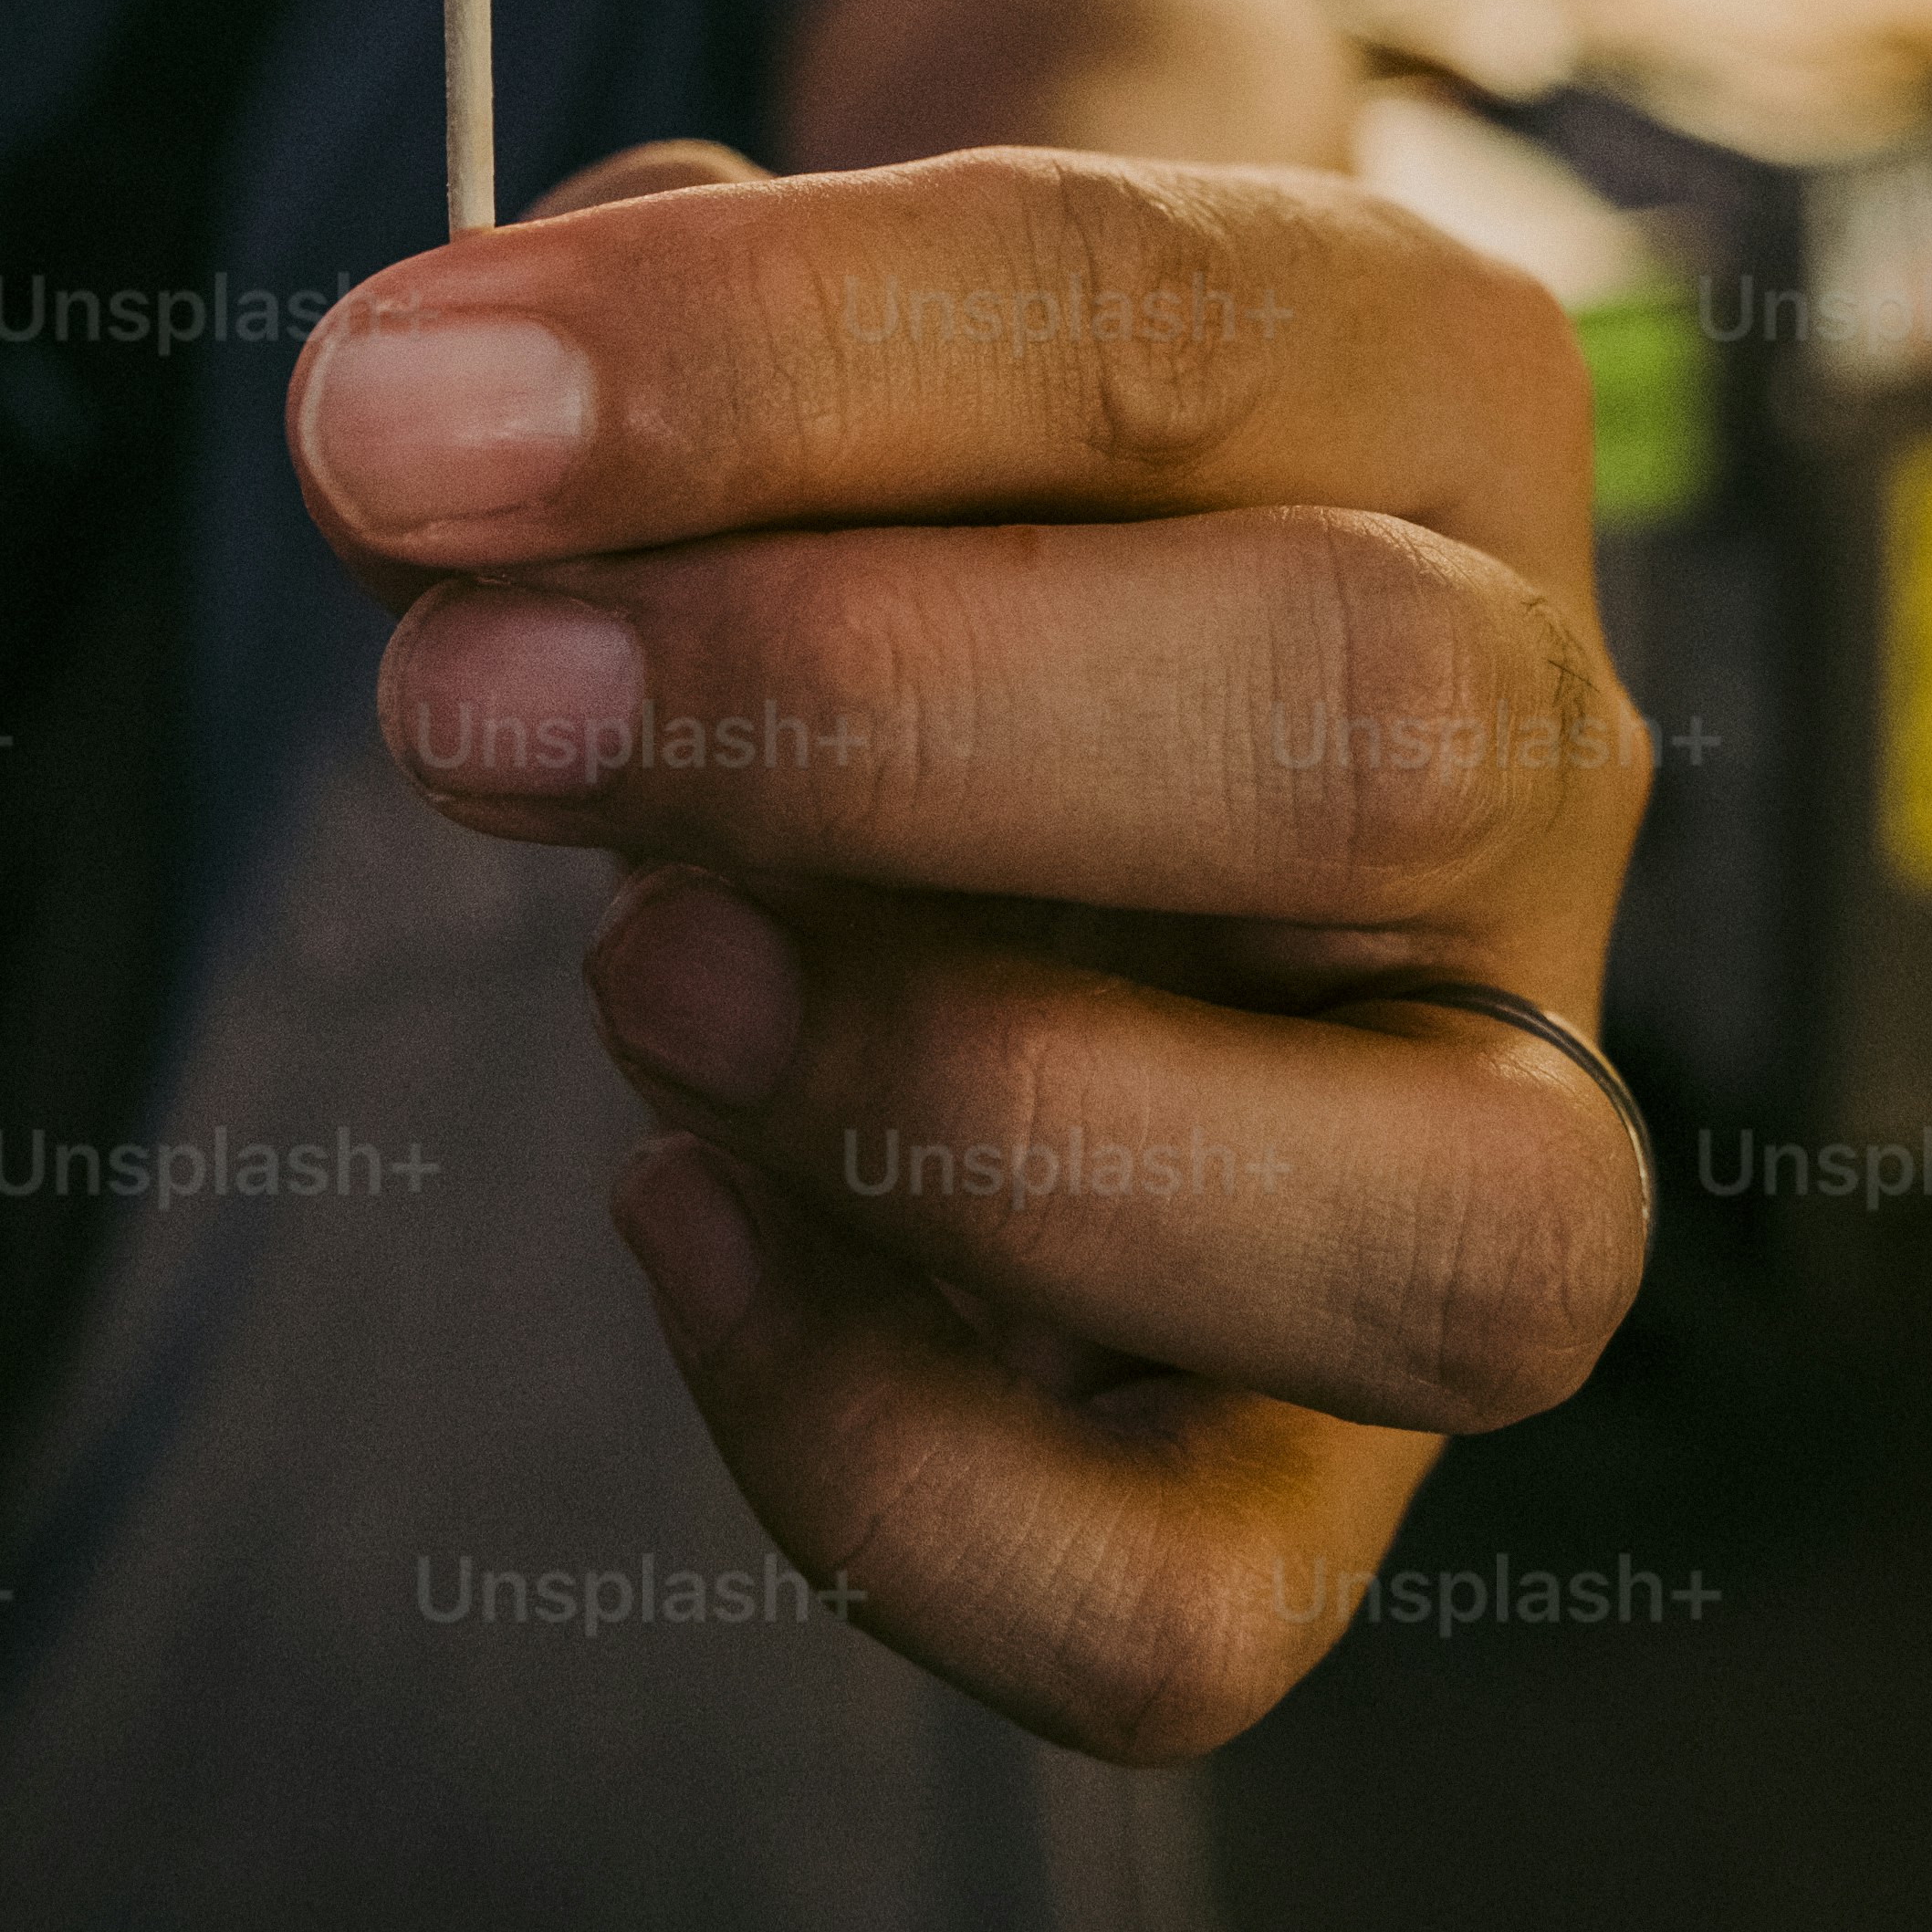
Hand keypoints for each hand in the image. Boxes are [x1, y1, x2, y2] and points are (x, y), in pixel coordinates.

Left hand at [287, 145, 1648, 1762]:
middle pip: (1373, 724)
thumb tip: (412, 451)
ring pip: (1452, 1222)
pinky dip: (889, 1468)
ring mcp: (1481, 1123)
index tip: (399, 416)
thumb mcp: (773, 337)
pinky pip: (1198, 1603)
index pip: (1164, 327)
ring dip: (968, 1109)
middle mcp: (1532, 748)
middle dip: (858, 711)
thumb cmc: (896, 489)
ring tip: (631, 981)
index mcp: (1421, 384)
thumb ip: (598, 350)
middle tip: (469, 704)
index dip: (760, 366)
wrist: (1029, 678)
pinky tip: (679, 1229)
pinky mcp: (1325, 1464)